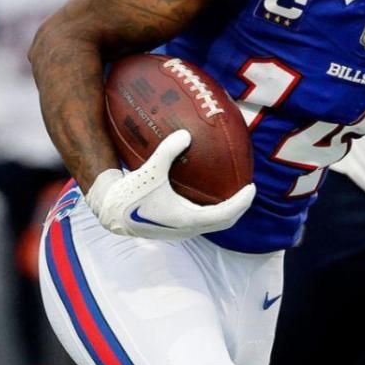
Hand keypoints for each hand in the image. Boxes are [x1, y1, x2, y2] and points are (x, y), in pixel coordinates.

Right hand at [84, 129, 254, 240]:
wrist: (112, 214)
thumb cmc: (131, 193)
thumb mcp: (150, 169)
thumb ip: (168, 151)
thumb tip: (186, 133)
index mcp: (186, 218)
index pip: (224, 214)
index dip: (242, 202)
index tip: (252, 188)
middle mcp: (187, 229)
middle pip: (224, 222)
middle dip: (239, 208)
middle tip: (247, 190)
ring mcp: (181, 231)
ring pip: (213, 224)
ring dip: (226, 211)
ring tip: (233, 192)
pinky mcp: (175, 228)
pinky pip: (202, 221)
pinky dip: (212, 210)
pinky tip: (208, 194)